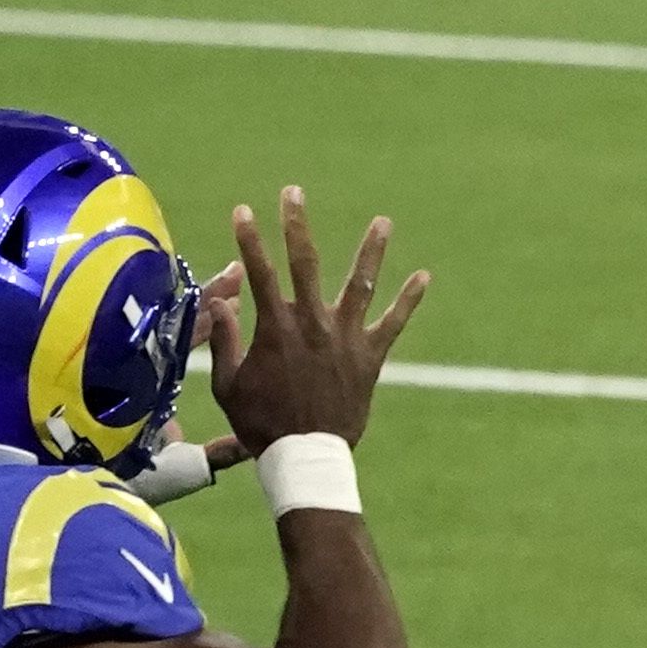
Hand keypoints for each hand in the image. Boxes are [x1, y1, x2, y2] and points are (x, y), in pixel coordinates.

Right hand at [202, 187, 431, 456]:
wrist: (306, 455)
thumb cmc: (260, 422)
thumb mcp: (227, 384)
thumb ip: (225, 340)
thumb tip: (222, 301)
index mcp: (275, 327)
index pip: (258, 272)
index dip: (248, 239)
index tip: (242, 210)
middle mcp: (312, 323)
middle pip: (304, 262)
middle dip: (295, 224)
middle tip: (293, 192)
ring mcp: (345, 337)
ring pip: (359, 283)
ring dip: (371, 250)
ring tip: (383, 222)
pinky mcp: (371, 356)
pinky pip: (394, 323)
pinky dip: (408, 300)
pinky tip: (423, 276)